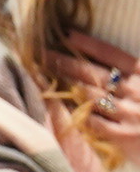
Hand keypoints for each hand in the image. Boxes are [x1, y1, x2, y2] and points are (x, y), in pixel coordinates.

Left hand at [45, 31, 139, 161]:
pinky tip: (60, 103)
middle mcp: (138, 92)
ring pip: (90, 95)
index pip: (115, 55)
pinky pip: (93, 121)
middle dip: (66, 61)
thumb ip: (135, 72)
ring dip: (66, 83)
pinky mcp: (124, 137)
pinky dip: (76, 111)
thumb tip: (115, 64)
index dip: (89, 44)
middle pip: (95, 73)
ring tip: (44, 73)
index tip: (67, 34)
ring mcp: (130, 114)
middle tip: (41, 53)